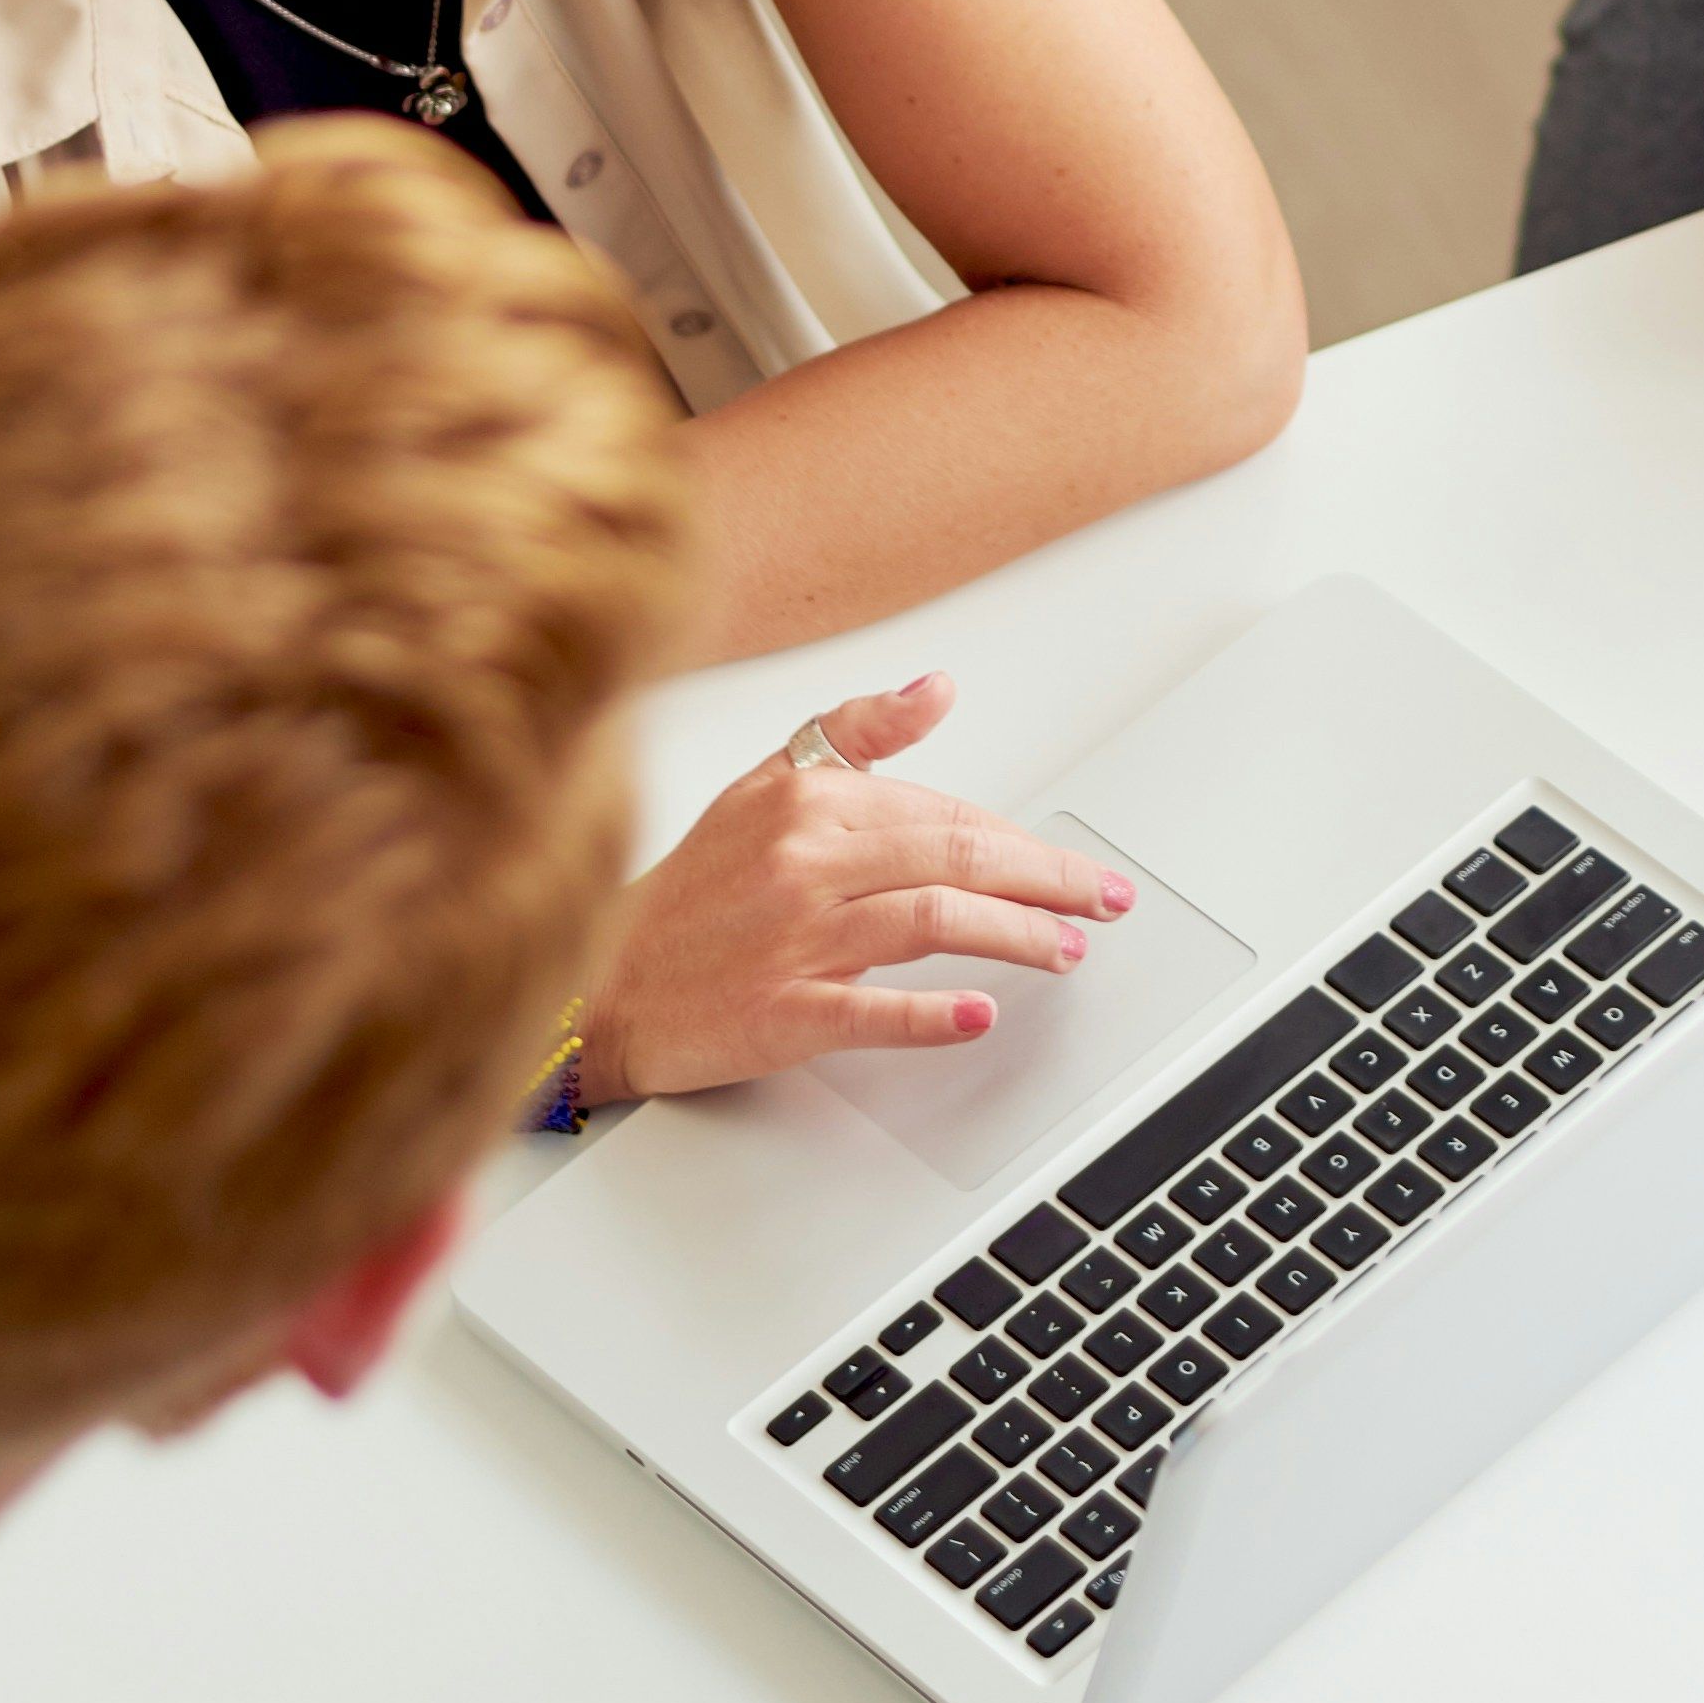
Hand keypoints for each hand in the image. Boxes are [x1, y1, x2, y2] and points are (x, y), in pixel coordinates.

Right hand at [582, 673, 1131, 1098]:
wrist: (602, 980)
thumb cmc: (692, 891)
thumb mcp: (763, 784)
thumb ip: (856, 731)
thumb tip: (939, 687)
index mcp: (805, 799)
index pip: (943, 812)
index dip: (1020, 840)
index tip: (1068, 863)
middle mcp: (802, 860)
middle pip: (954, 858)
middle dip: (1046, 878)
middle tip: (1101, 899)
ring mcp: (792, 938)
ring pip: (929, 921)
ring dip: (1015, 935)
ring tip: (1065, 948)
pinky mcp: (780, 1011)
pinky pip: (869, 1010)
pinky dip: (932, 1015)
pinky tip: (981, 1013)